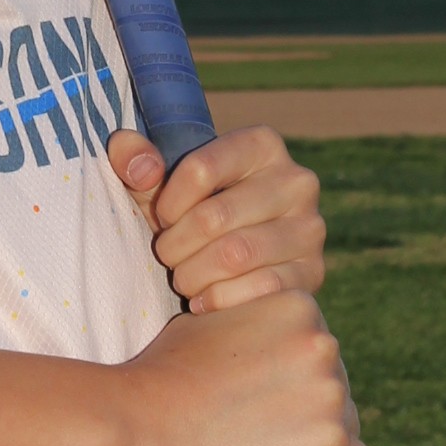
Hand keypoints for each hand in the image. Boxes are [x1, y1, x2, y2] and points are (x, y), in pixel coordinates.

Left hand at [108, 125, 326, 311]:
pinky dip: (220, 300)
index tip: (161, 217)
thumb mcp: (162, 185)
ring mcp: (309, 228)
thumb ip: (137, 161)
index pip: (200, 169)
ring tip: (182, 278)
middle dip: (175, 245)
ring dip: (193, 275)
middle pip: (215, 217)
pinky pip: (259, 289)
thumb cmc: (191, 212)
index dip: (167, 202)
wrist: (236, 260)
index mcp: (262, 145)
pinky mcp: (312, 272)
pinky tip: (204, 300)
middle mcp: (296, 180)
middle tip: (166, 256)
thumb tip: (133, 159)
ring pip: (235, 256)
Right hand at [109, 289, 369, 445]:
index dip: (288, 377)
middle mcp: (324, 341)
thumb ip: (250, 330)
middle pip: (335, 386)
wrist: (138, 423)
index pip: (316, 348)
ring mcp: (331, 392)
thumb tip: (263, 352)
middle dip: (304, 408)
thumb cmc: (160, 374)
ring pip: (345, 426)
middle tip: (256, 430)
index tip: (259, 396)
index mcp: (299, 305)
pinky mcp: (332, 442)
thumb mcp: (211, 322)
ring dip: (315, 441)